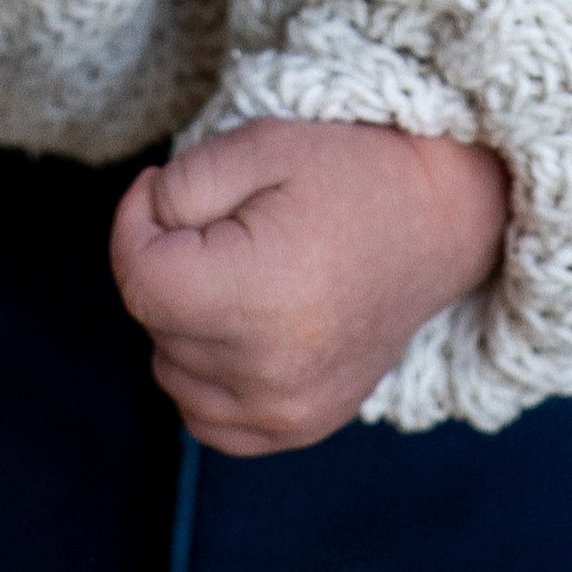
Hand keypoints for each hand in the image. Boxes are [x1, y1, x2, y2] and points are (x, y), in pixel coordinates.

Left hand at [111, 119, 509, 453]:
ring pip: (171, 372)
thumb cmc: (349, 174)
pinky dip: (204, 373)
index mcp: (264, 297)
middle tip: (220, 220)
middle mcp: (274, 372)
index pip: (140, 281)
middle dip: (166, 263)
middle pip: (156, 323)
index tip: (161, 191)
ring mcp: (289, 411)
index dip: (134, 224)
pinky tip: (239, 325)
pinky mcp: (300, 427)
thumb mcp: (261, 145)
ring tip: (238, 270)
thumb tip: (144, 228)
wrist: (438, 223)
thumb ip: (182, 187)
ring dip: (182, 321)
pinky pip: (206, 418)